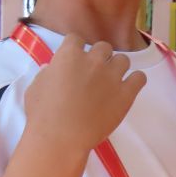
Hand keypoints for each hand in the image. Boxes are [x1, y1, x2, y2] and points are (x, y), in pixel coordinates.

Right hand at [24, 35, 145, 153]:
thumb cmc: (42, 114)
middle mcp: (94, 60)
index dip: (75, 49)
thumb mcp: (35, 88)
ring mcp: (113, 76)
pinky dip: (135, 80)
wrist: (61, 137)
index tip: (74, 60)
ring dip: (117, 68)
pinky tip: (128, 88)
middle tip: (93, 73)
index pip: (76, 39)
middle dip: (99, 57)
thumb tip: (52, 68)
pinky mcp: (127, 92)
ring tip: (110, 82)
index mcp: (69, 56)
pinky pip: (140, 78)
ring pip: (123, 60)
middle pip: (103, 47)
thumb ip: (46, 74)